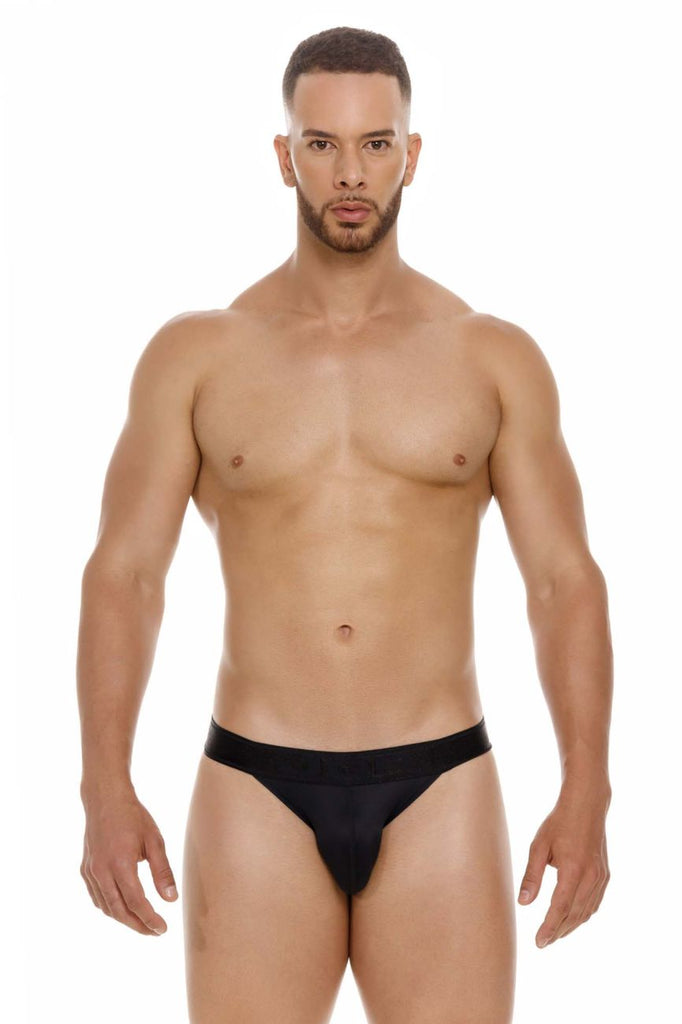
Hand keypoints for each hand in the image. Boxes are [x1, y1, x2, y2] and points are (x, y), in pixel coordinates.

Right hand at [80, 787, 177, 935]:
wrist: (105, 799)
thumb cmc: (133, 817)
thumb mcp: (154, 841)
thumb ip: (163, 871)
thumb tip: (171, 900)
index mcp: (121, 864)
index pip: (136, 902)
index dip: (149, 919)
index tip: (163, 929)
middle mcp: (102, 871)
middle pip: (119, 911)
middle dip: (137, 925)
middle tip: (154, 932)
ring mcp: (90, 871)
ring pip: (106, 907)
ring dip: (124, 919)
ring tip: (142, 922)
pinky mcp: (85, 869)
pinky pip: (97, 897)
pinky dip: (110, 908)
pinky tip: (122, 908)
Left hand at [517, 782, 610, 947]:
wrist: (586, 806)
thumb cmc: (559, 823)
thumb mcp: (539, 845)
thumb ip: (532, 875)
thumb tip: (523, 902)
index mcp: (573, 869)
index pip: (560, 907)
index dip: (549, 927)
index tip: (539, 942)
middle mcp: (591, 876)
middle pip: (574, 914)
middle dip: (558, 931)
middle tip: (543, 942)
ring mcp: (601, 877)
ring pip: (586, 911)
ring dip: (571, 926)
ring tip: (555, 934)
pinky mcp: (605, 875)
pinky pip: (594, 902)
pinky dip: (583, 914)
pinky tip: (572, 918)